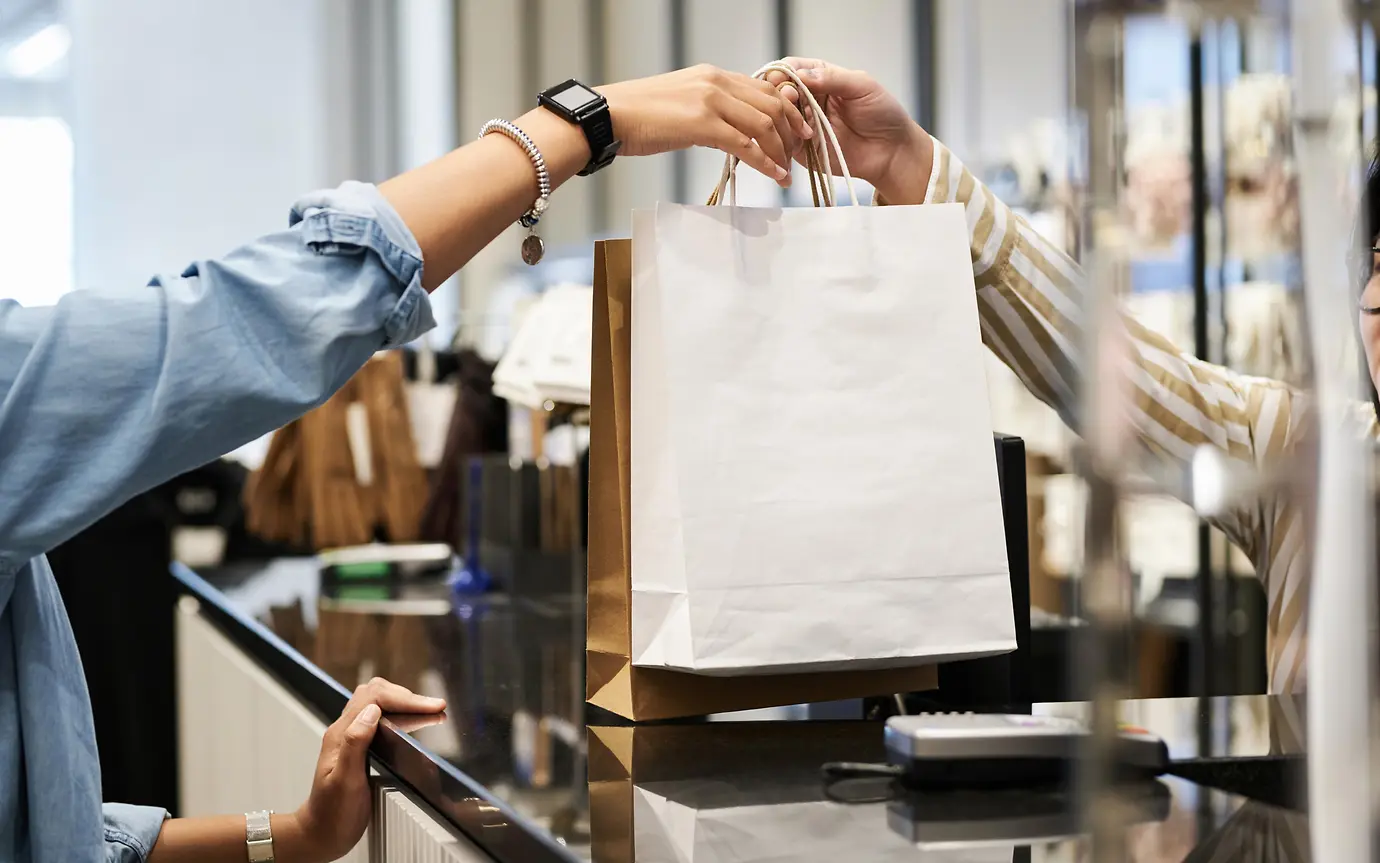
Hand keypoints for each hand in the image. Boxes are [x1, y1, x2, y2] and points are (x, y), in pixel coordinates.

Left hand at [292, 678, 446, 861]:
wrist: (320, 834)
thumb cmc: (331, 814)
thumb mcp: (344, 781)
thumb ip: (355, 744)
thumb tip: (373, 712)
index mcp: (341, 735)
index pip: (374, 698)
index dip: (405, 698)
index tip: (430, 707)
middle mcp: (345, 731)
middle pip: (377, 694)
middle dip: (409, 697)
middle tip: (436, 707)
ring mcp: (351, 737)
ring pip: (379, 704)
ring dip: (406, 703)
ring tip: (432, 711)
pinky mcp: (359, 747)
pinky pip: (380, 718)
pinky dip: (402, 715)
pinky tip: (414, 723)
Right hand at [598, 64, 812, 186]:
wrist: (609, 116)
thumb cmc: (637, 116)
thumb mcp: (681, 103)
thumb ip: (709, 111)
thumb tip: (727, 132)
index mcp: (713, 75)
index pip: (764, 88)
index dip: (787, 110)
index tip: (798, 130)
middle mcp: (716, 82)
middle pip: (772, 104)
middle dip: (791, 131)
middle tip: (798, 152)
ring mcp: (710, 101)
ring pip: (764, 123)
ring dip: (781, 150)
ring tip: (786, 170)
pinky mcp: (702, 123)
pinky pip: (745, 144)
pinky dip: (765, 162)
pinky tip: (774, 175)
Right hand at [764, 58, 932, 203]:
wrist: (892, 151)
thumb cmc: (883, 114)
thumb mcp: (862, 86)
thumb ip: (832, 77)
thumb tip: (800, 74)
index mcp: (821, 79)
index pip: (793, 69)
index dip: (783, 71)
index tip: (782, 76)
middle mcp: (809, 100)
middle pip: (780, 92)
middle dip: (780, 93)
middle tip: (790, 97)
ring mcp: (804, 125)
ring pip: (778, 117)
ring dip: (781, 116)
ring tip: (794, 118)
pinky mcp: (803, 150)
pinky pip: (785, 144)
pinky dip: (783, 140)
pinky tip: (792, 137)